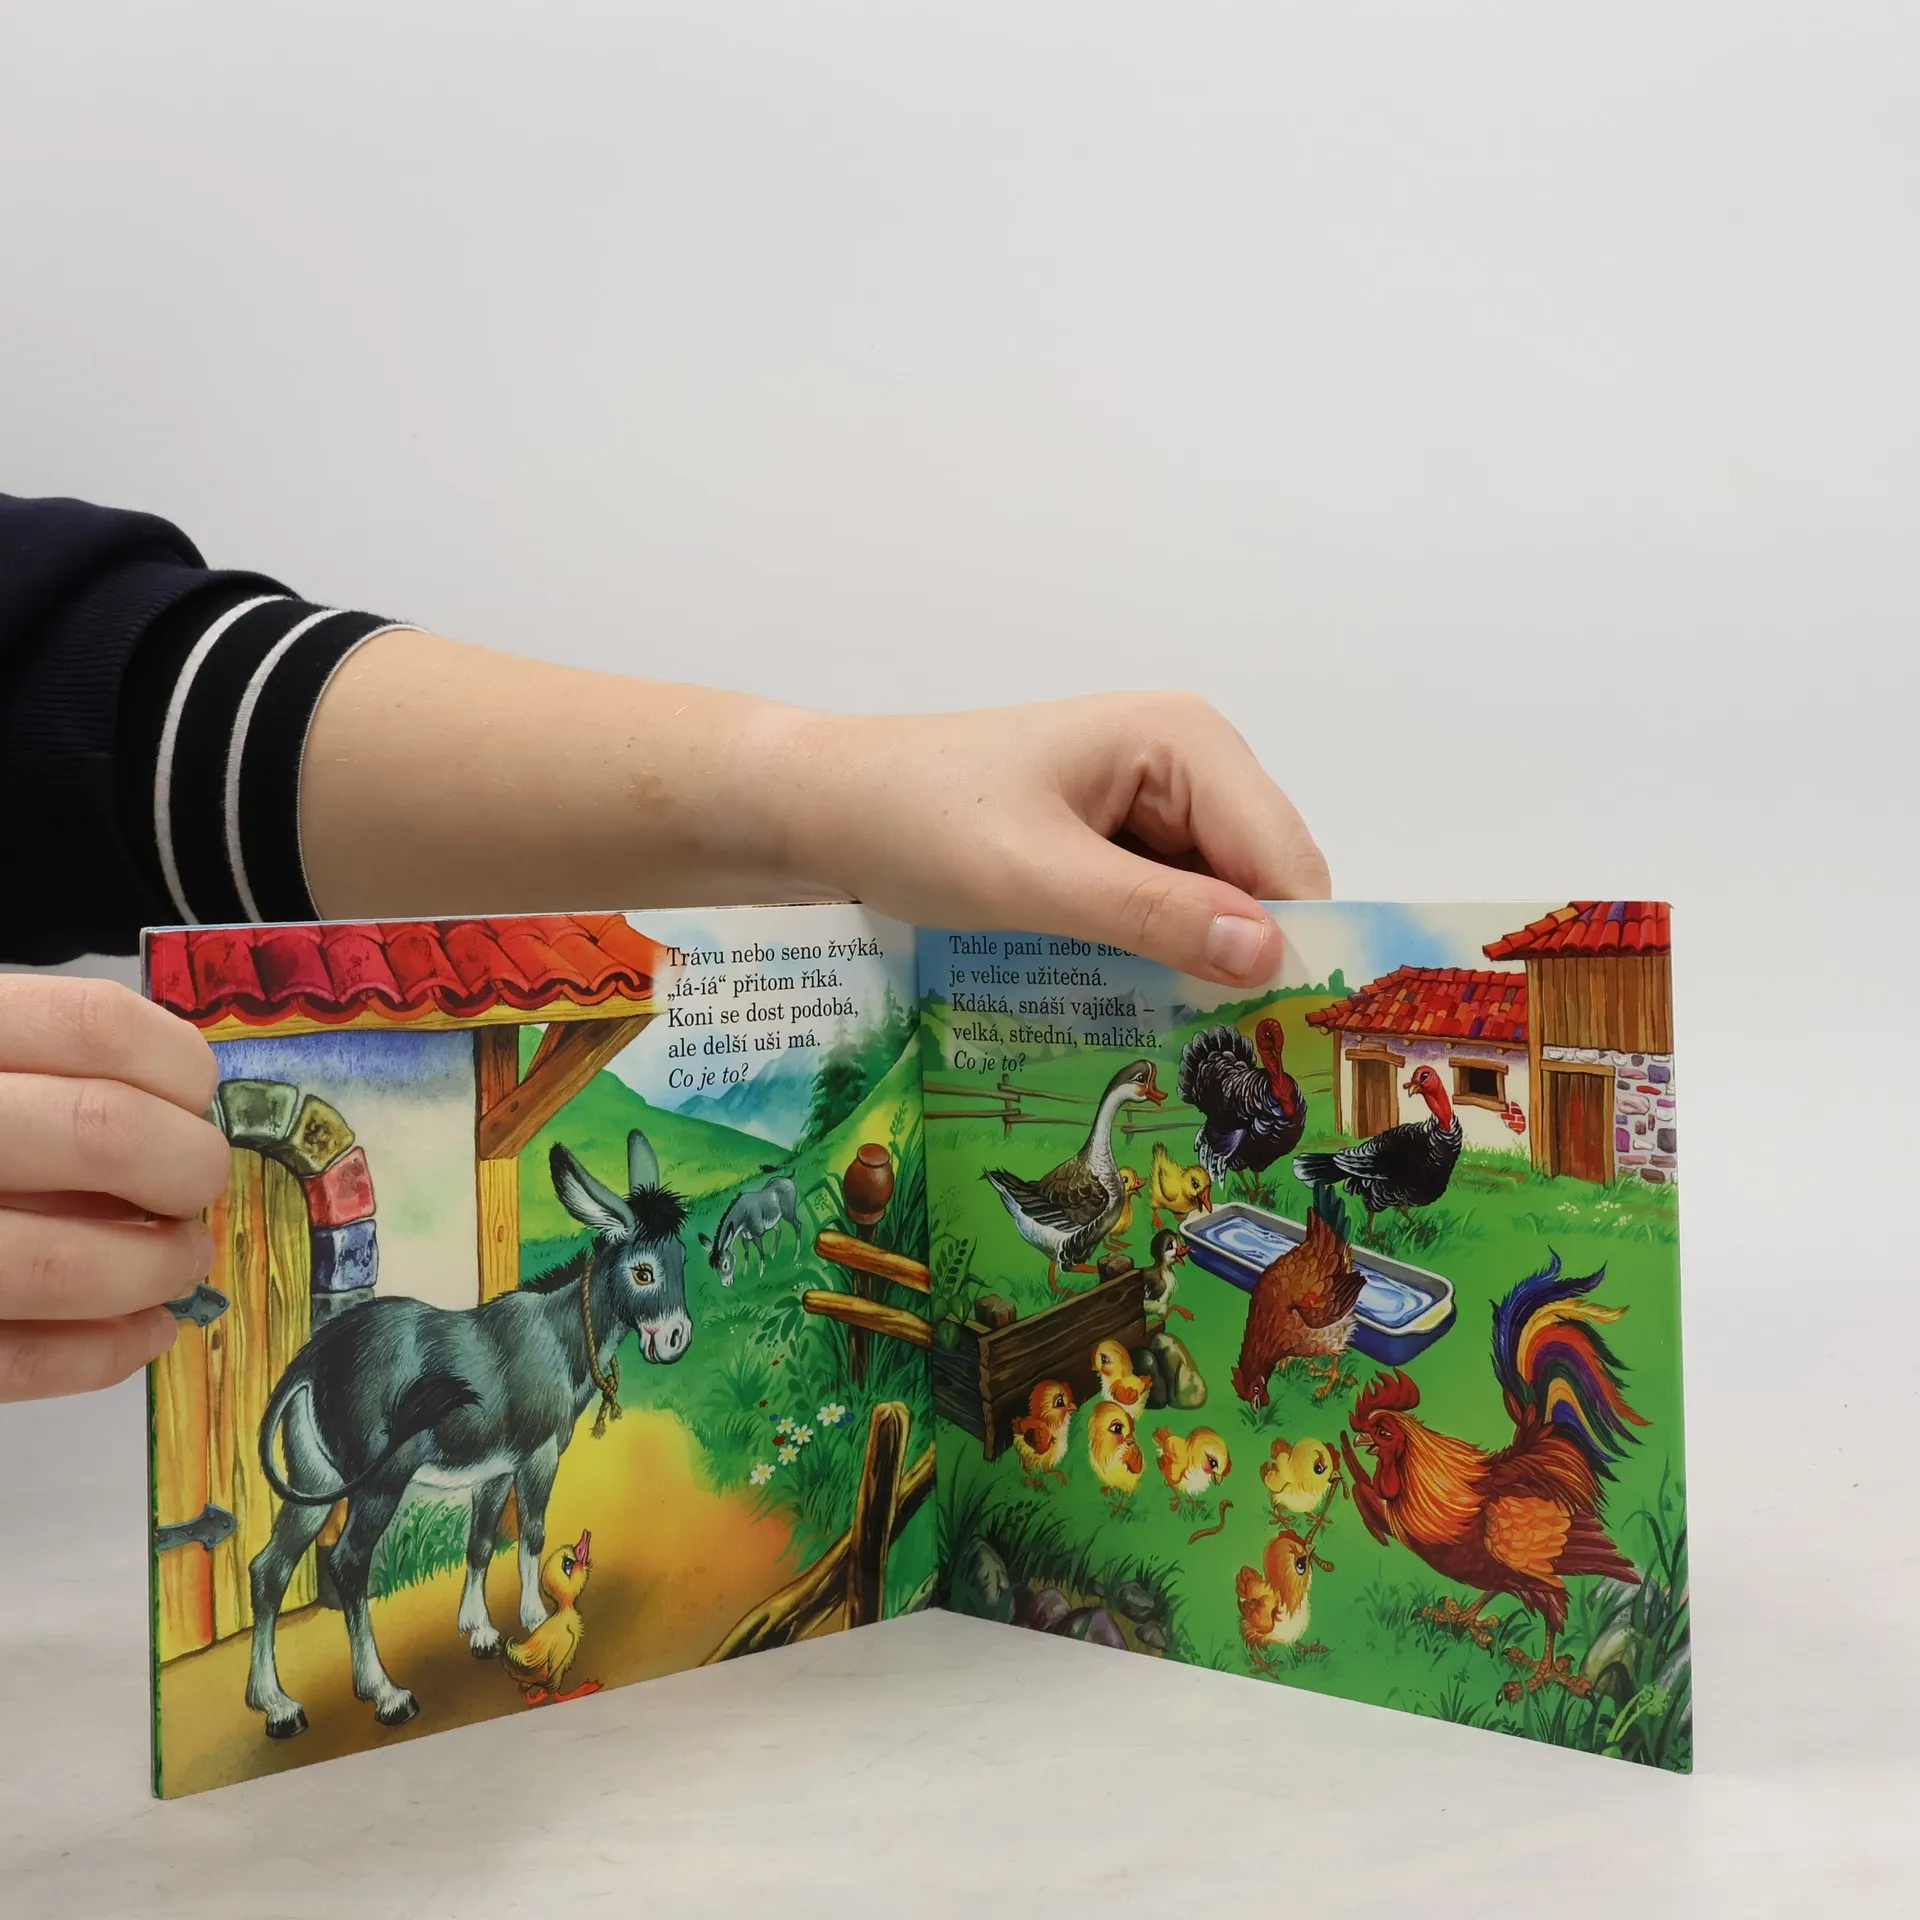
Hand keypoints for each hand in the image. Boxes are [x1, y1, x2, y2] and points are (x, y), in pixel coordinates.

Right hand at [0, 976, 227, 1400]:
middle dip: (186, 1170)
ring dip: (154, 1268)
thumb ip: (40, 1068)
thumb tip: (182, 1117)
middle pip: (102, 1134)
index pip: (95, 1027)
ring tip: (178, 1262)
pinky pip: (13, 1360)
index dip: (178, 1068)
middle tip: (195, 1188)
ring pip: (62, 1263)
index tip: (196, 1099)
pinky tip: (140, 1332)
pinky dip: (99, 1352)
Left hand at [302, 636, 1328, 987]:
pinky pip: (1163, 910)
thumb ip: (1155, 916)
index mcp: (1187, 742)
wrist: (816, 807)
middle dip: (1239, 964)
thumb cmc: (916, 822)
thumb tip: (1272, 959)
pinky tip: (1121, 1006)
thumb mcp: (1036, 877)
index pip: (1284, 862)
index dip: (1288, 951)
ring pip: (1213, 908)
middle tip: (1211, 1064)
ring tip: (1167, 1048)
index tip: (1275, 1051)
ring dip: (1190, 969)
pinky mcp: (1112, 841)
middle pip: (1259, 885)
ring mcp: (1149, 802)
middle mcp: (1187, 762)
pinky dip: (1149, 957)